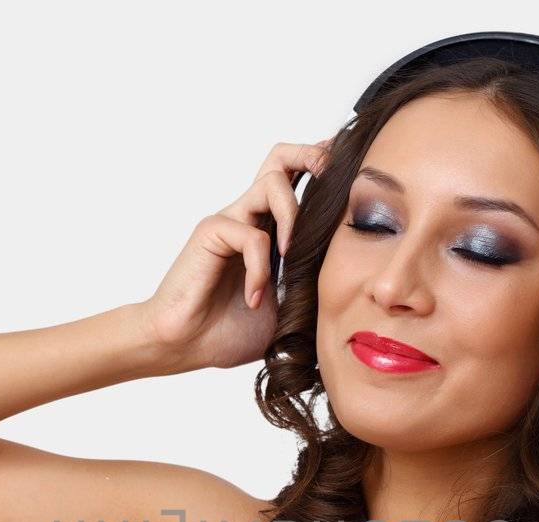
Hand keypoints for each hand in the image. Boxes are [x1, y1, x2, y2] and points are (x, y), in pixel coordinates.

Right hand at [139, 138, 332, 371]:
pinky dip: (260, 269)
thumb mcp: (287, 312)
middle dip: (313, 158)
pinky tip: (254, 299)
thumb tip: (354, 289)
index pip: (297, 181)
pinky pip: (251, 235)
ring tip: (292, 257)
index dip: (323, 171)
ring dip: (293, 217)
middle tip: (334, 181)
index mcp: (269, 230)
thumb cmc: (228, 331)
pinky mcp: (211, 233)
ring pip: (271, 184)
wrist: (184, 347)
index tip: (353, 173)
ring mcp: (230, 221)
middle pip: (281, 158)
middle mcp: (250, 217)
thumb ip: (312, 290)